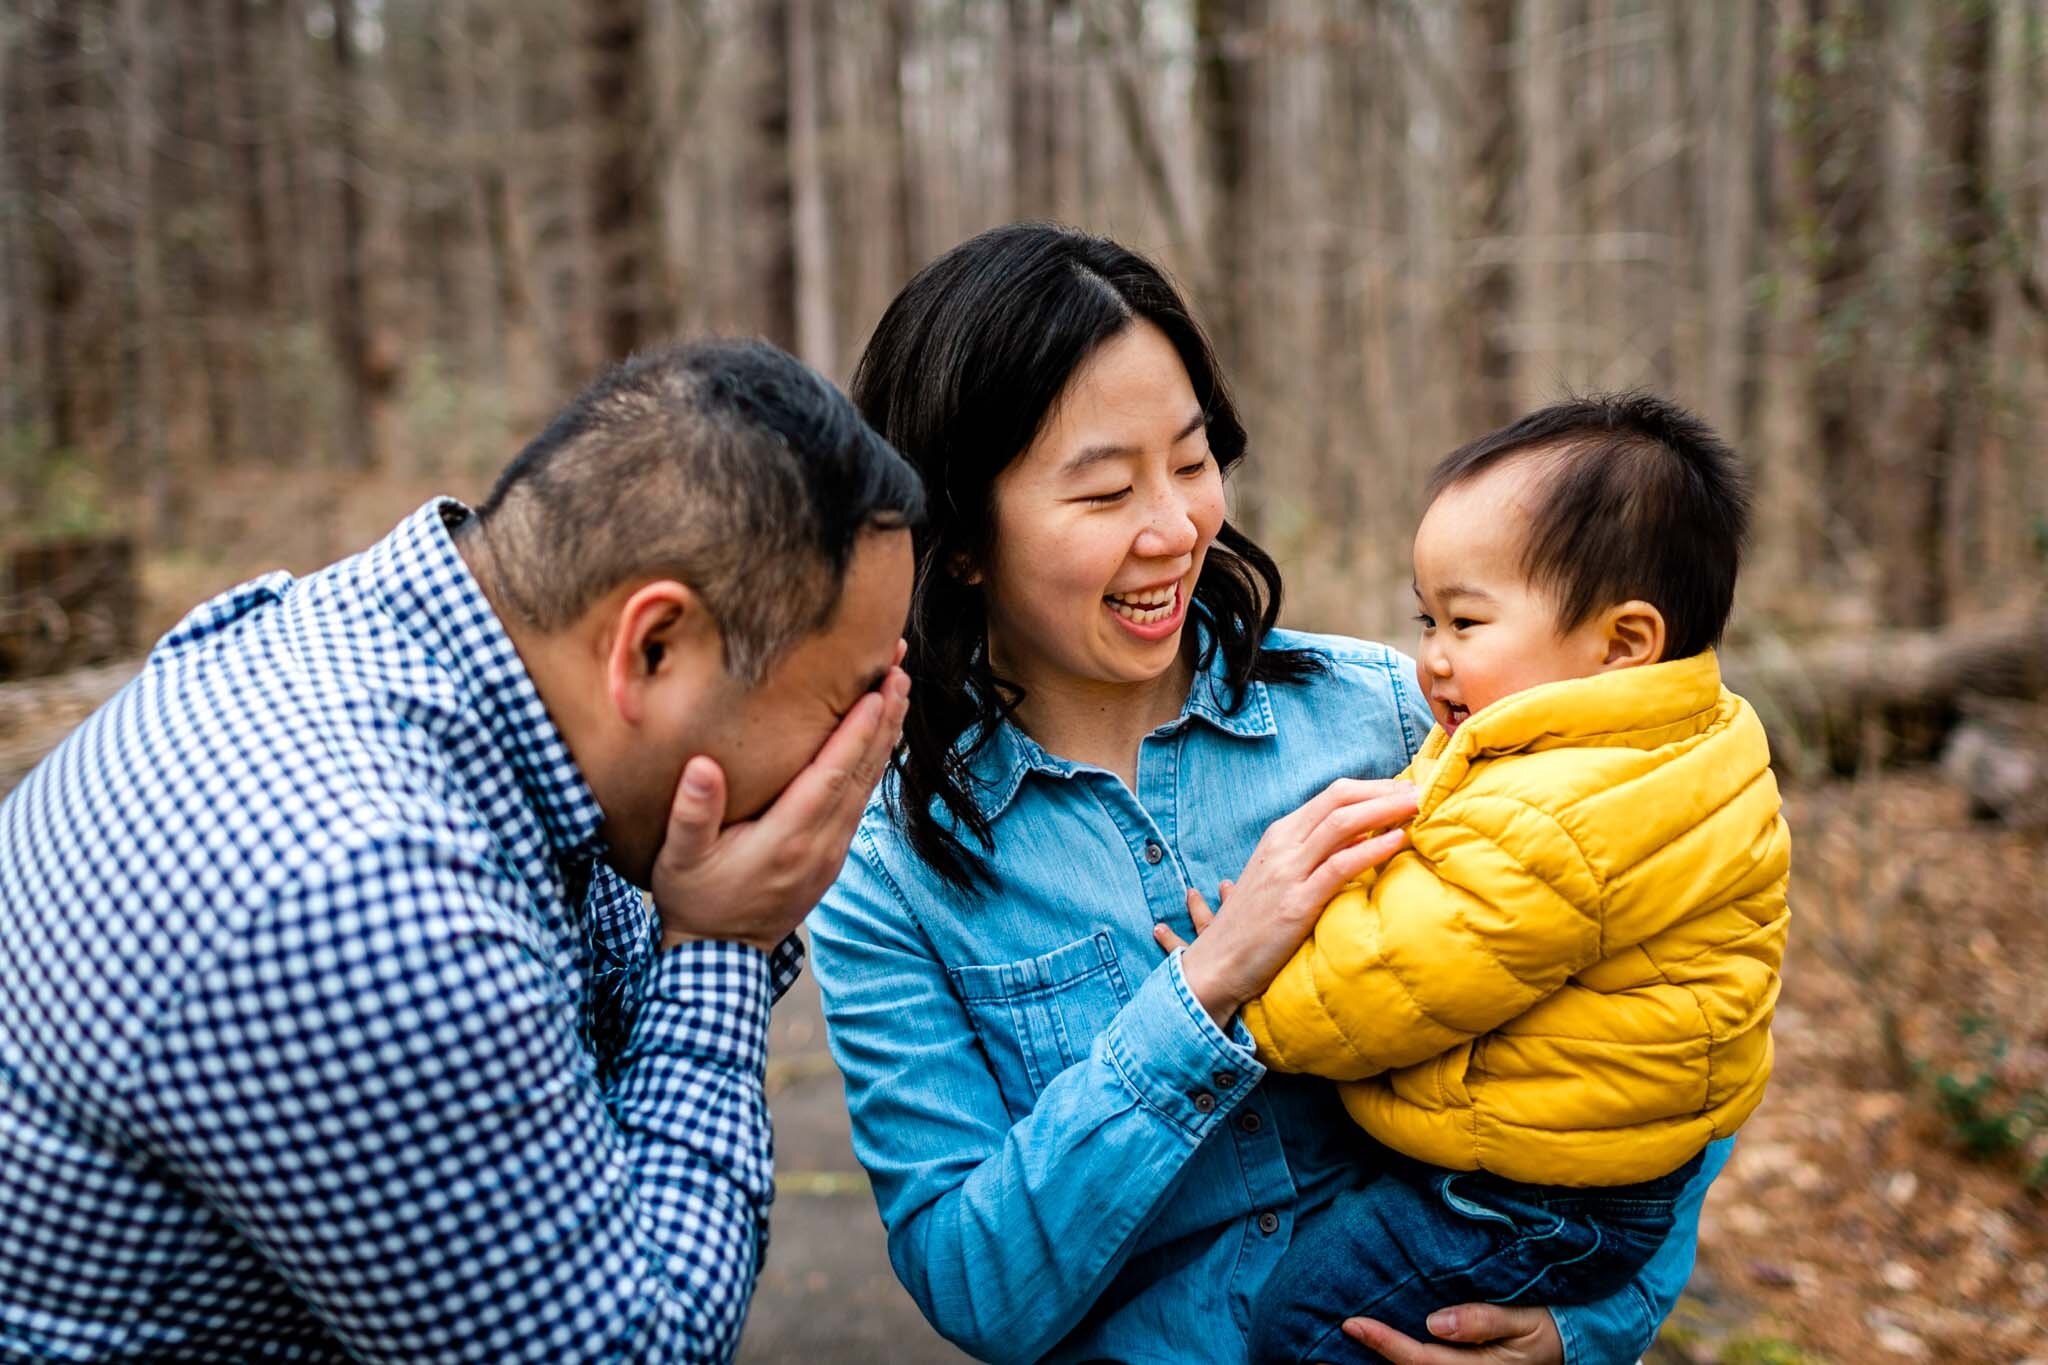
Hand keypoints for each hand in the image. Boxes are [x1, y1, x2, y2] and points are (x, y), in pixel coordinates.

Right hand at [650, 660, 909, 952]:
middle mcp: (820, 844)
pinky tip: (878, 736)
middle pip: (862, 772)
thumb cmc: (694, 901)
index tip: (877, 689)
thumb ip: (691, 813)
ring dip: (885, 736)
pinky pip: (861, 800)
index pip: (832, 774)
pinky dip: (873, 763)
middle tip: (899, 668)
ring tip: (898, 689)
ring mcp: (831, 852)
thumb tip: (702, 766)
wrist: (719, 958)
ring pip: (867, 785)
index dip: (857, 730)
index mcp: (787, 839)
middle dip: (884, 718)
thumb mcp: (679, 860)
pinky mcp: (831, 856)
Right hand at [1154, 777, 1416, 1025]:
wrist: (1217, 964)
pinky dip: (1372, 848)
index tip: (1403, 790)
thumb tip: (1359, 836)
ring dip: (1385, 810)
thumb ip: (1312, 854)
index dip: (1372, 788)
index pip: (1331, 796)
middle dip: (1384, 792)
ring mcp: (1287, 873)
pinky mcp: (1296, 903)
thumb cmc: (1251, 925)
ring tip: (1417, 807)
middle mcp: (1281, 846)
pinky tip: (1397, 841)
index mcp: (1278, 836)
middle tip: (1419, 792)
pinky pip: (1339, 866)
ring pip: (1342, 824)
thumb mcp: (1278, 878)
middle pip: (1339, 800)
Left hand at [1337, 1304, 1562, 1363]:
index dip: (1385, 1343)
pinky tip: (1364, 1358)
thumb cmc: (1546, 1327)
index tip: (1353, 1323)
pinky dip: (1391, 1364)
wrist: (1569, 1344)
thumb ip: (1482, 1320)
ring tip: (1327, 1360)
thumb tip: (1434, 1322)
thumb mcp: (1524, 1322)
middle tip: (1315, 1357)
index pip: (1420, 1360)